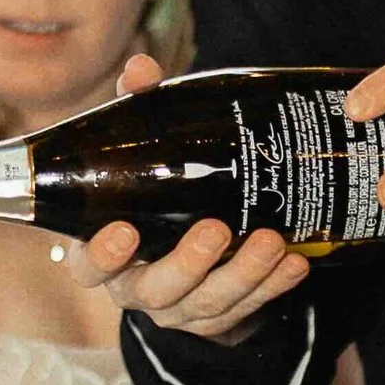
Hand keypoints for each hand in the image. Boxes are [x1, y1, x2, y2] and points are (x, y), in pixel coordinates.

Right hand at [79, 50, 313, 341]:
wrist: (189, 255)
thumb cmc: (155, 194)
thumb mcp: (143, 158)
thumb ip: (140, 114)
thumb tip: (142, 68)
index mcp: (104, 253)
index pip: (88, 264)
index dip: (101, 254)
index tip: (123, 232)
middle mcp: (138, 285)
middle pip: (155, 289)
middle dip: (187, 263)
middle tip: (215, 230)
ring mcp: (181, 306)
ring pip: (209, 301)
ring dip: (243, 272)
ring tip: (272, 241)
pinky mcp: (220, 316)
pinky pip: (249, 306)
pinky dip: (273, 285)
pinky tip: (296, 261)